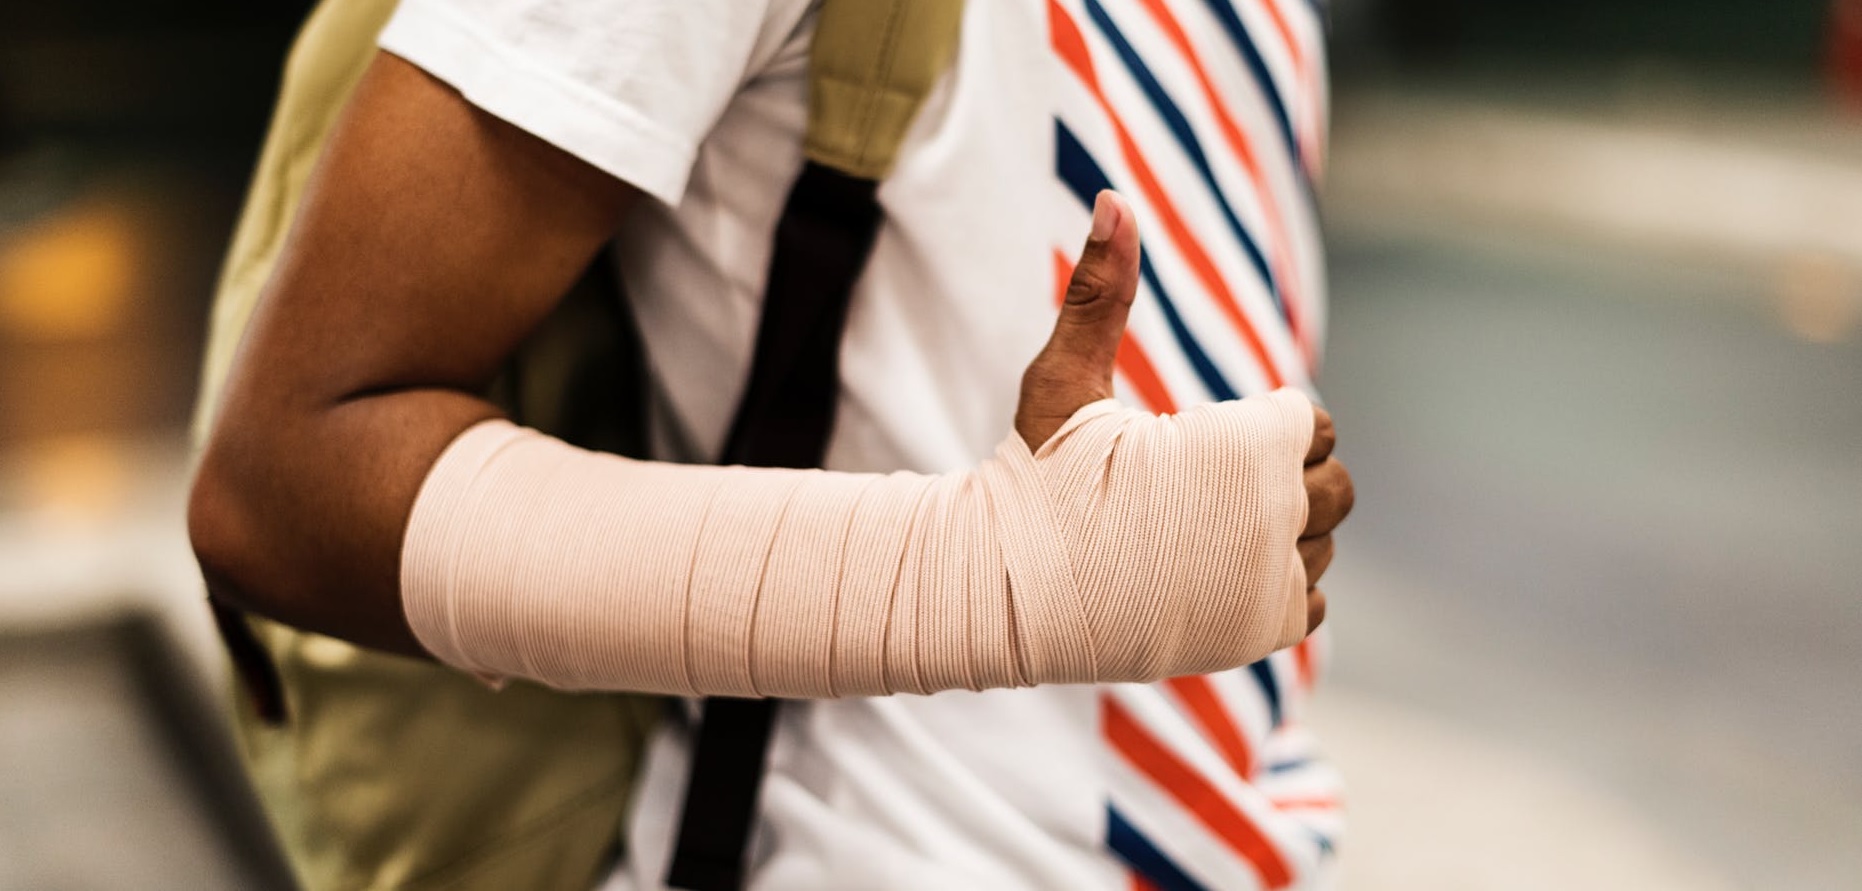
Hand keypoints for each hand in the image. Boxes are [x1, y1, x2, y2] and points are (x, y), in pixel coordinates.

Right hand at [1014, 189, 1351, 635]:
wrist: (1004, 593)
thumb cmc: (1032, 479)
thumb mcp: (1064, 380)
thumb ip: (1102, 291)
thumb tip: (1112, 196)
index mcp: (1247, 448)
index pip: (1309, 425)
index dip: (1261, 427)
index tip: (1206, 441)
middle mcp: (1278, 516)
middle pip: (1336, 486)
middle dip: (1286, 479)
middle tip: (1213, 486)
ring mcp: (1272, 581)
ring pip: (1323, 544)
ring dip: (1283, 534)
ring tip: (1204, 530)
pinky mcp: (1258, 633)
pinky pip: (1308, 601)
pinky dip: (1275, 586)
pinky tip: (1214, 573)